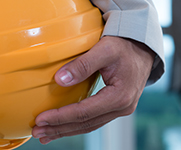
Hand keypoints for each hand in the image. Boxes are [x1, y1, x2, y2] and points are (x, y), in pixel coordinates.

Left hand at [31, 36, 154, 143]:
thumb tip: (59, 80)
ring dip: (66, 130)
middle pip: (86, 124)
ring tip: (46, 133)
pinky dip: (76, 123)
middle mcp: (123, 107)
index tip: (41, 119)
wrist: (143, 47)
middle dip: (59, 128)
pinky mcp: (117, 106)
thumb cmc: (125, 46)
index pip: (84, 112)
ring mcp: (121, 109)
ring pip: (89, 125)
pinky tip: (63, 125)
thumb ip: (83, 64)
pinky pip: (94, 119)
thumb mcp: (105, 49)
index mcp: (120, 96)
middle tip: (37, 131)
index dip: (61, 117)